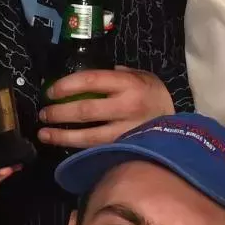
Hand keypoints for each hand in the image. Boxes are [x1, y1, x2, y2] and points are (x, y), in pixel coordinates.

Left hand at [39, 67, 175, 148]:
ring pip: (88, 136)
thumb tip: (87, 79)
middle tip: (43, 114)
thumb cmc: (154, 97)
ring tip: (44, 134)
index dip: (66, 86)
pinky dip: (77, 149)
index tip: (51, 91)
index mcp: (129, 84)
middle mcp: (127, 108)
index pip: (91, 80)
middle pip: (85, 110)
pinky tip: (63, 147)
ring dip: (62, 136)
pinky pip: (96, 149)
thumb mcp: (142, 77)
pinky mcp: (125, 150)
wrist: (181, 128)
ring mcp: (126, 132)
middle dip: (59, 113)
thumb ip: (117, 74)